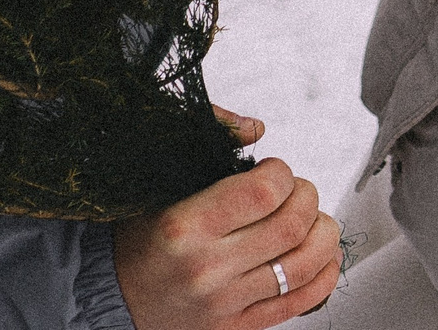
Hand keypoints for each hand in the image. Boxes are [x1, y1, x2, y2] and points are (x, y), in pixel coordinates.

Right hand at [113, 141, 341, 329]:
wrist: (113, 296)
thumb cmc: (140, 237)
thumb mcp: (161, 185)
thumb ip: (209, 149)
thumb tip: (257, 127)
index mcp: (186, 226)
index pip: (264, 191)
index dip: (282, 172)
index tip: (273, 170)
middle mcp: (207, 268)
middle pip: (292, 225)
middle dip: (308, 197)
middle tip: (297, 191)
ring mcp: (225, 303)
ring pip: (305, 264)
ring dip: (323, 233)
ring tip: (313, 220)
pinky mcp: (237, 327)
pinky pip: (300, 302)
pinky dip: (324, 274)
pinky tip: (322, 256)